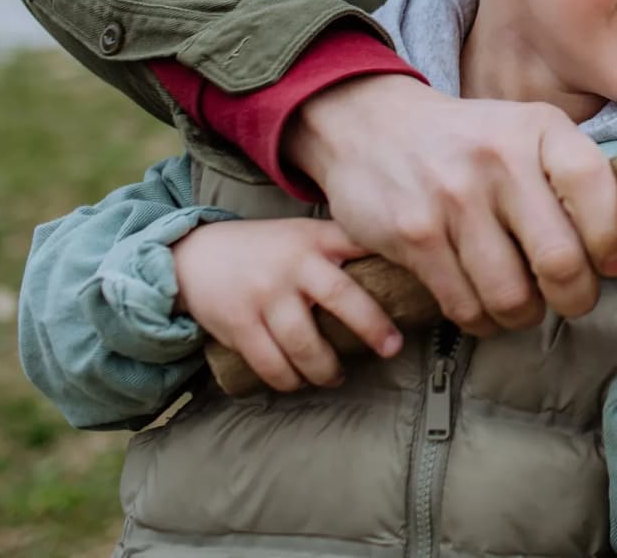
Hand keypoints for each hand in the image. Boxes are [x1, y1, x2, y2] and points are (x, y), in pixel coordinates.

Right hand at [172, 217, 402, 391]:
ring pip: (306, 344)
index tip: (422, 286)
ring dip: (326, 369)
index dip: (393, 262)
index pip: (361, 245)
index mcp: (315, 240)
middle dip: (373, 328)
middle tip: (391, 349)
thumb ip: (342, 245)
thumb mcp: (303, 234)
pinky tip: (298, 382)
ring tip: (336, 377)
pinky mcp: (239, 324)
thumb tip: (403, 265)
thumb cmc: (265, 249)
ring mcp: (265, 296)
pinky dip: (288, 380)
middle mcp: (293, 265)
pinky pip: (271, 363)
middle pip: (343, 299)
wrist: (194, 255)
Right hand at [285, 74, 616, 336]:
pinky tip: (485, 308)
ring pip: (512, 295)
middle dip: (576, 297)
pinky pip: (464, 304)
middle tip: (572, 299)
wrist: (371, 125)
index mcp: (539, 129)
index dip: (613, 242)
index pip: (597, 191)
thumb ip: (574, 175)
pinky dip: (482, 321)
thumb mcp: (527, 131)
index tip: (609, 263)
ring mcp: (453, 198)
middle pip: (560, 260)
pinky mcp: (413, 235)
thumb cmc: (471, 141)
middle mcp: (498, 159)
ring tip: (527, 306)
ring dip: (526, 315)